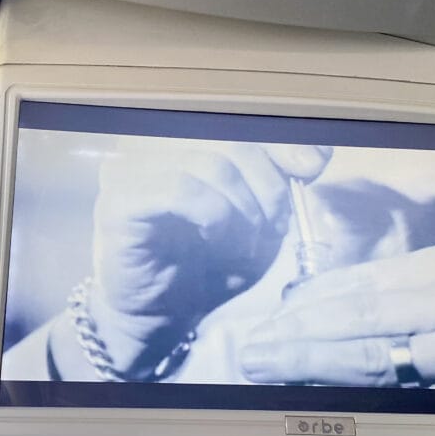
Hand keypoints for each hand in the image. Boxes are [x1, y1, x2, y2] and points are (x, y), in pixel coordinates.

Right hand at [69, 140, 330, 377]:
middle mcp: (152, 143)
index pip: (242, 117)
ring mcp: (129, 169)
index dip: (282, 140)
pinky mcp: (119, 203)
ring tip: (245, 245)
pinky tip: (216, 241)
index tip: (310, 169)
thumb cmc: (208, 266)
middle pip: (230, 137)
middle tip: (273, 227)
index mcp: (183, 137)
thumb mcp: (259, 222)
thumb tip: (315, 155)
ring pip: (208, 162)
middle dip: (266, 184)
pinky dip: (213, 216)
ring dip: (241, 208)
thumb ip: (280, 183)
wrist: (164, 318)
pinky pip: (180, 190)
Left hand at [239, 243, 434, 389]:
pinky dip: (345, 395)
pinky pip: (394, 395)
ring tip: (264, 366)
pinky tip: (311, 393)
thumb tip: (307, 308)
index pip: (359, 282)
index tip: (271, 316)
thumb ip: (391, 304)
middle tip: (252, 346)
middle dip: (294, 333)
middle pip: (356, 316)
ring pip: (368, 355)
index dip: (306, 302)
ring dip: (304, 362)